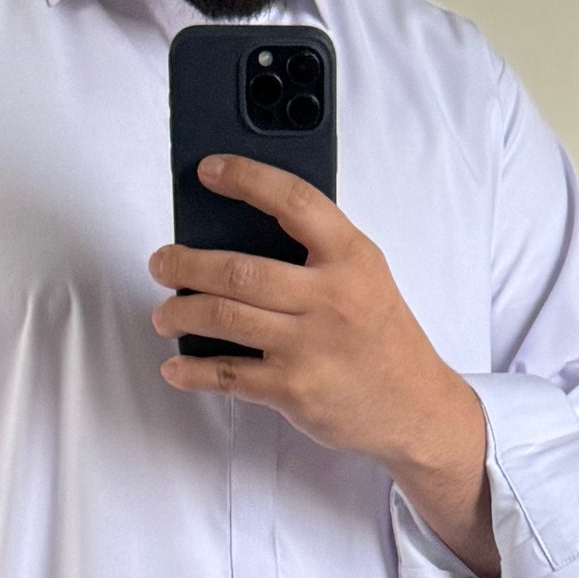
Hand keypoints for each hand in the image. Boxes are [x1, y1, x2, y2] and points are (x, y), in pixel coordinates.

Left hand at [148, 155, 499, 577]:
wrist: (415, 407)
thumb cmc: (382, 336)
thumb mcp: (365, 277)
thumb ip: (317, 252)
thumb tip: (239, 232)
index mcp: (350, 257)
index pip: (292, 201)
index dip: (245, 178)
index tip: (209, 170)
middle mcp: (329, 297)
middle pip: (239, 270)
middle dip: (187, 264)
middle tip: (163, 263)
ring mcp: (309, 346)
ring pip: (224, 318)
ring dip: (181, 314)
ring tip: (164, 314)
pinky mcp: (294, 389)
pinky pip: (228, 375)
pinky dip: (193, 372)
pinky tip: (177, 368)